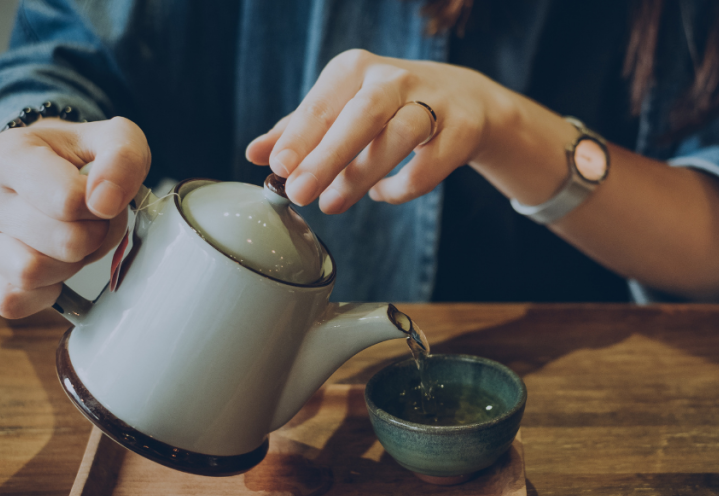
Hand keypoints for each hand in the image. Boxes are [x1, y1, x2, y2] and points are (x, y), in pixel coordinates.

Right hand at [0, 117, 150, 317]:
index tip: (103, 193)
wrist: (58, 168)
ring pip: (34, 273)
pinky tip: (61, 264)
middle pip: (63, 241)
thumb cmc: (83, 156)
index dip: (102, 204)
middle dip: (96, 234)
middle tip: (96, 218)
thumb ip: (121, 158)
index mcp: (8, 155)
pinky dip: (49, 290)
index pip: (67, 199)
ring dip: (74, 263)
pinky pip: (17, 301)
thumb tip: (104, 202)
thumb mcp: (115, 138)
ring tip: (79, 236)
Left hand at [245, 49, 509, 213]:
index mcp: (354, 70)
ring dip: (363, 174)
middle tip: (300, 192)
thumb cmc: (388, 108)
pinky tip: (382, 193)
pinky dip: (401, 186)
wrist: (464, 101)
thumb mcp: (341, 109)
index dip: (299, 136)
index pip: (322, 103)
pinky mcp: (461, 131)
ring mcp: (432, 103)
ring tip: (333, 203)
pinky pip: (429, 165)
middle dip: (328, 155)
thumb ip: (300, 132)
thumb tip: (255, 154)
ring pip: (399, 137)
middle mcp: (393, 79)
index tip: (278, 167)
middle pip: (361, 115)